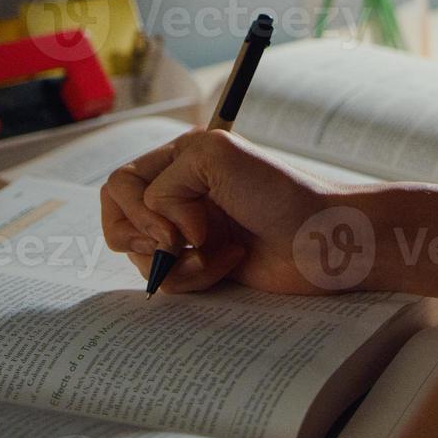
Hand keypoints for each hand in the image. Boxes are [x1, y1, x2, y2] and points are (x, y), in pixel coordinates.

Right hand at [99, 130, 355, 293]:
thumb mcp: (213, 158)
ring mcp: (189, 233)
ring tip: (214, 252)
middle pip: (118, 222)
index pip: (120, 184)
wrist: (319, 237)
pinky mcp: (202, 266)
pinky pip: (169, 280)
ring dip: (176, 260)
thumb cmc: (277, 192)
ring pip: (141, 257)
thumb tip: (162, 237)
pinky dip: (196, 276)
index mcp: (179, 161)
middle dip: (143, 238)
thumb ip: (164, 186)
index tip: (173, 227)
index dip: (136, 209)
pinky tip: (231, 262)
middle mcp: (179, 195)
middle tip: (178, 241)